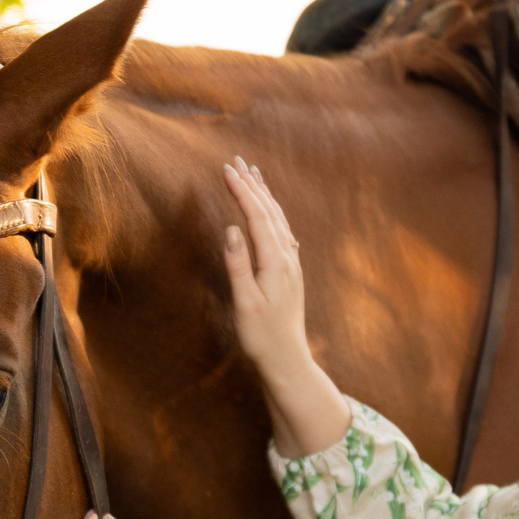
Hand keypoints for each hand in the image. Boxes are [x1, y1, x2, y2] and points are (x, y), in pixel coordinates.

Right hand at [220, 158, 349, 456]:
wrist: (287, 358)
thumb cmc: (261, 334)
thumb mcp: (245, 302)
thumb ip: (238, 264)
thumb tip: (231, 229)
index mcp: (274, 261)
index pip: (256, 216)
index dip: (242, 191)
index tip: (226, 169)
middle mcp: (287, 257)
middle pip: (270, 211)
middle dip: (252, 184)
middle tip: (237, 161)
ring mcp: (292, 263)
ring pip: (278, 219)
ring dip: (264, 194)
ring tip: (253, 175)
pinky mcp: (290, 271)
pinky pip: (282, 230)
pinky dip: (272, 212)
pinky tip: (270, 211)